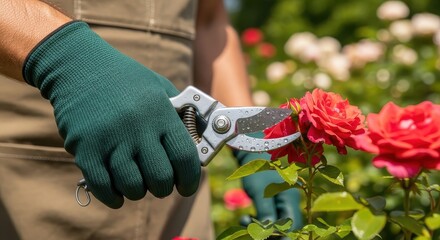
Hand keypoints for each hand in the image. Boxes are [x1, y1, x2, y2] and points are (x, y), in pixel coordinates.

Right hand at [23, 21, 200, 207]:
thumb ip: (177, 114)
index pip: (185, 158)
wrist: (79, 66)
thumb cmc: (125, 79)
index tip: (187, 186)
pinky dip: (113, 197)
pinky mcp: (85, 149)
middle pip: (160, 178)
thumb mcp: (159, 87)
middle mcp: (137, 128)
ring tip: (137, 181)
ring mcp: (110, 140)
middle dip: (163, 188)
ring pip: (133, 187)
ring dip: (138, 191)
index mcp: (160, 113)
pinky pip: (103, 187)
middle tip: (160, 183)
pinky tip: (117, 192)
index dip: (190, 179)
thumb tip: (197, 143)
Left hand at [234, 150, 301, 229]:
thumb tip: (267, 234)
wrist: (250, 153)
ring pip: (276, 224)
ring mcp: (281, 202)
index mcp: (291, 199)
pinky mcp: (272, 202)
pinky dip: (258, 221)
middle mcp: (289, 202)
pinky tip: (246, 219)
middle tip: (252, 233)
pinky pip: (269, 218)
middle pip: (285, 227)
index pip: (291, 226)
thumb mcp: (259, 193)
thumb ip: (265, 214)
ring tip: (244, 221)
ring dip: (261, 228)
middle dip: (269, 234)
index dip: (282, 236)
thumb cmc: (256, 170)